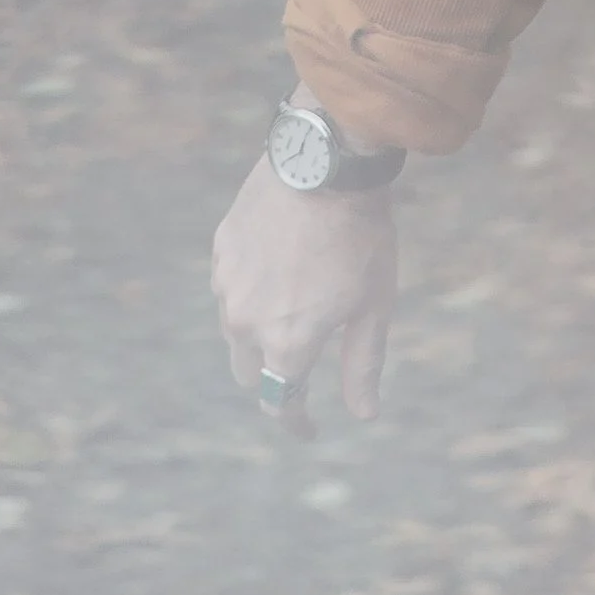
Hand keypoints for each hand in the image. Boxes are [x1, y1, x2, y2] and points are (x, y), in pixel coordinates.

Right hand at [212, 156, 397, 439]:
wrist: (325, 165)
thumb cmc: (360, 237)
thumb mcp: (373, 306)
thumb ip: (362, 366)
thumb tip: (363, 415)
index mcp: (286, 344)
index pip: (280, 402)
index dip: (296, 422)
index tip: (308, 429)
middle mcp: (246, 323)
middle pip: (251, 371)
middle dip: (275, 374)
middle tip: (304, 360)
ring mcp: (227, 286)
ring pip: (237, 328)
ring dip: (260, 329)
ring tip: (297, 301)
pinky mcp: (220, 252)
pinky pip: (231, 286)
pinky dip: (252, 289)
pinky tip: (279, 265)